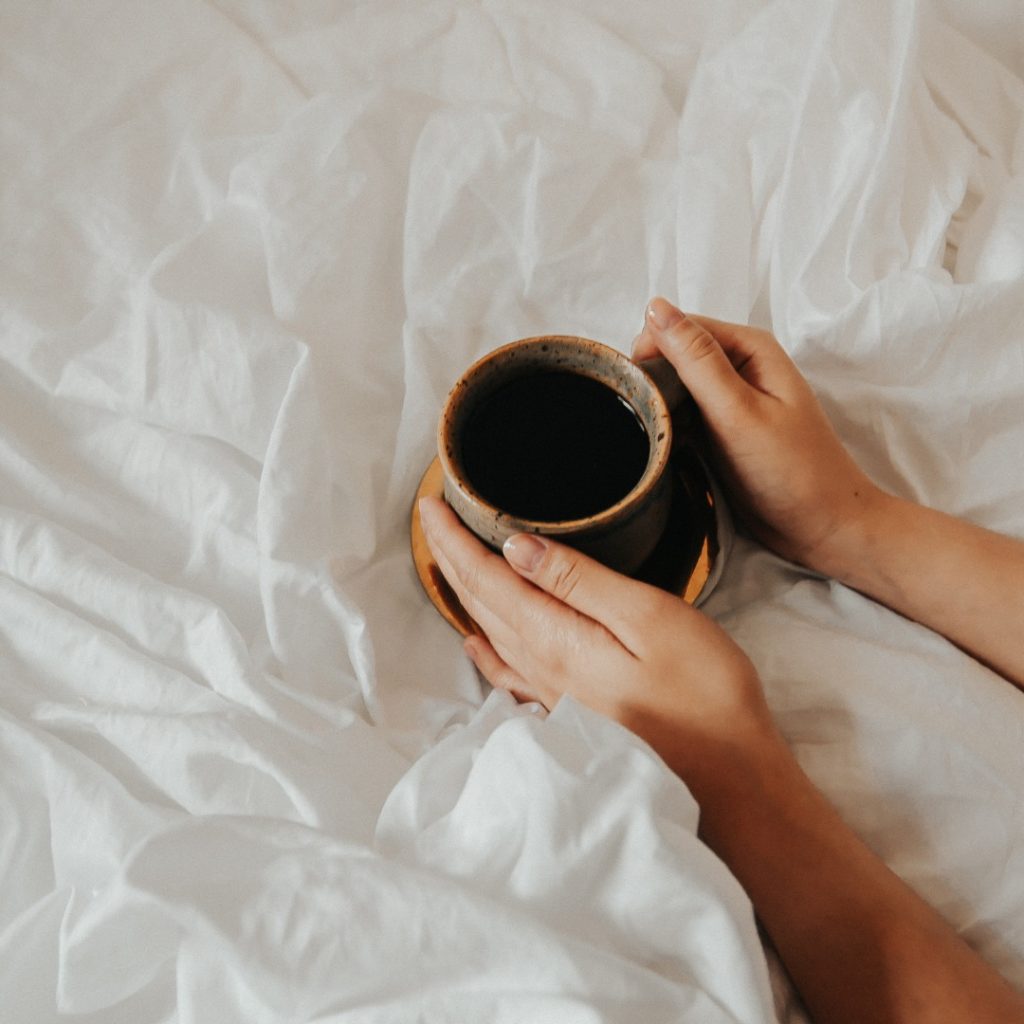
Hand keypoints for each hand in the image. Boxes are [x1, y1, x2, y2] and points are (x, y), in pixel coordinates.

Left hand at [418, 496, 782, 806]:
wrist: (730, 783)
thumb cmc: (705, 693)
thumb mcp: (649, 618)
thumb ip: (579, 582)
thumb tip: (516, 548)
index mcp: (556, 639)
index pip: (486, 579)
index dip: (454, 540)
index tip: (430, 504)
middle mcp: (543, 669)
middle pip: (481, 604)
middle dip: (451, 559)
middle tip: (431, 520)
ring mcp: (554, 696)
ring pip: (490, 634)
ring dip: (465, 595)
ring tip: (449, 564)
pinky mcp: (572, 713)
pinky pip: (509, 672)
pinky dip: (486, 649)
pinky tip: (478, 644)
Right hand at [634, 297, 880, 574]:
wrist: (824, 528)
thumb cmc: (792, 471)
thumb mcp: (738, 412)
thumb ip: (696, 360)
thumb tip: (655, 307)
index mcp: (750, 348)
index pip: (679, 326)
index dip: (649, 351)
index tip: (636, 390)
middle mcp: (740, 366)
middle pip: (673, 354)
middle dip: (651, 379)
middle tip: (647, 420)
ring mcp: (730, 400)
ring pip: (674, 386)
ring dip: (658, 405)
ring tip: (654, 435)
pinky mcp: (722, 430)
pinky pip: (682, 415)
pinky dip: (668, 426)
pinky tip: (663, 446)